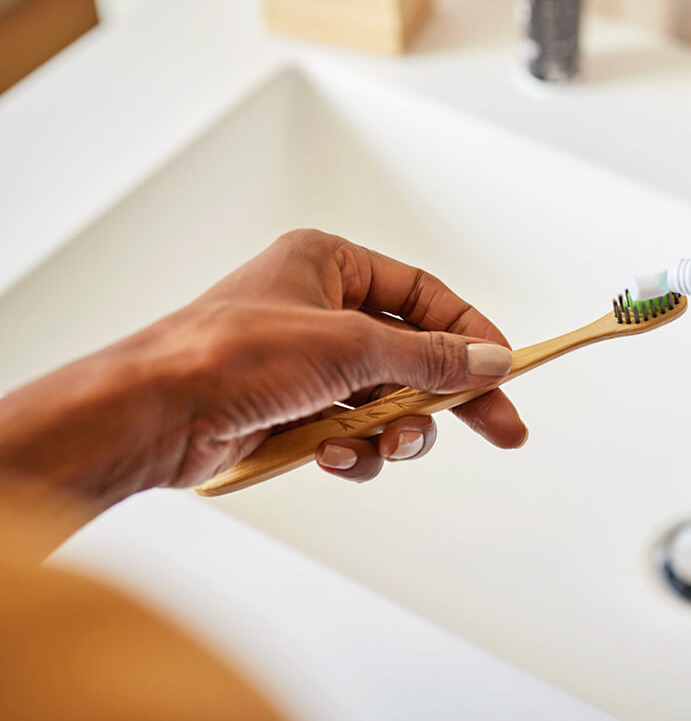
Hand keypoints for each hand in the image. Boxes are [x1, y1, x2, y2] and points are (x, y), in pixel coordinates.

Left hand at [0, 230, 527, 519]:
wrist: (154, 416)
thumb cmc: (231, 355)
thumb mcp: (349, 346)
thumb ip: (429, 356)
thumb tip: (491, 361)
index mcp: (330, 265)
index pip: (424, 295)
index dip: (470, 332)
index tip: (506, 369)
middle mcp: (322, 310)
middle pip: (415, 354)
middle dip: (451, 396)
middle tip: (501, 429)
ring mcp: (308, 365)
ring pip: (388, 402)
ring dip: (395, 431)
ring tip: (388, 445)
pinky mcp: (293, 413)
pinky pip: (352, 433)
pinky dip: (352, 450)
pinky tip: (332, 455)